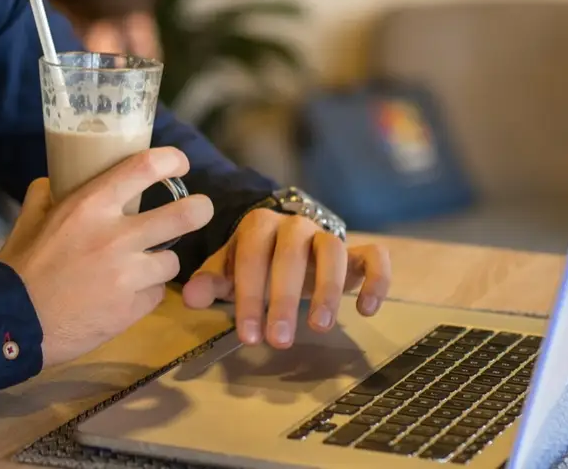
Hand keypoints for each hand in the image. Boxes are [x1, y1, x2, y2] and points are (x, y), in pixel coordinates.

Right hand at [0, 147, 214, 367]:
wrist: (14, 323)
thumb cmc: (20, 268)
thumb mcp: (29, 221)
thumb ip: (46, 195)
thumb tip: (54, 181)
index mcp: (90, 206)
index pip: (145, 168)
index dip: (171, 160)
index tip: (178, 163)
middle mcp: (116, 236)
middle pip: (184, 214)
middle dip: (199, 210)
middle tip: (200, 210)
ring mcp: (128, 275)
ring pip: (172, 261)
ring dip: (160, 262)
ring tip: (142, 267)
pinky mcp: (133, 309)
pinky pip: (155, 294)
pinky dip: (145, 293)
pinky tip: (125, 296)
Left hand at [181, 207, 391, 347]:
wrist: (284, 246)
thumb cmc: (253, 263)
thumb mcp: (227, 271)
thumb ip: (210, 281)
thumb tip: (191, 297)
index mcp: (258, 225)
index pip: (251, 258)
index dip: (249, 297)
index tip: (248, 337)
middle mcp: (295, 224)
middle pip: (290, 256)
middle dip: (284, 300)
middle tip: (279, 341)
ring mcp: (327, 236)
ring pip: (333, 251)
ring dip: (328, 290)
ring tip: (320, 328)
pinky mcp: (357, 250)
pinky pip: (375, 256)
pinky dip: (376, 279)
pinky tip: (366, 309)